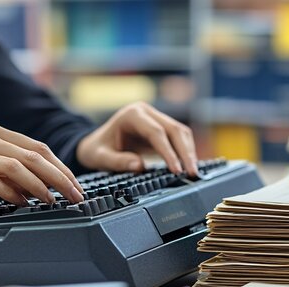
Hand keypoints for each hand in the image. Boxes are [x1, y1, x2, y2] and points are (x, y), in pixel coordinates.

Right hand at [0, 123, 83, 218]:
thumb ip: (15, 174)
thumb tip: (47, 188)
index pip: (38, 148)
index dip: (61, 167)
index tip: (76, 186)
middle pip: (33, 155)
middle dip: (59, 177)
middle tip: (74, 195)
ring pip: (16, 166)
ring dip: (39, 185)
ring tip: (51, 201)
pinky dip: (11, 193)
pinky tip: (22, 203)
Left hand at [76, 102, 197, 175]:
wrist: (95, 143)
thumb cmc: (97, 149)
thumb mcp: (100, 157)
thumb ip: (117, 161)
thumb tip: (139, 166)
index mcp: (132, 115)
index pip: (157, 132)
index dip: (168, 151)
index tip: (176, 169)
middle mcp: (146, 112)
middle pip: (174, 129)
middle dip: (185, 152)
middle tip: (192, 172)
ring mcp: (155, 118)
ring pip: (180, 132)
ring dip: (189, 151)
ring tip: (193, 172)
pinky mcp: (160, 127)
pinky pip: (178, 138)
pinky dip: (185, 151)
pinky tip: (188, 165)